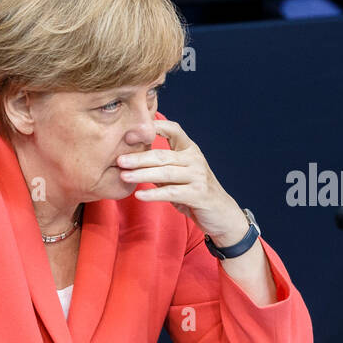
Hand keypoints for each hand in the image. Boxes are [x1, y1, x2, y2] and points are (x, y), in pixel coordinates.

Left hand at [118, 120, 248, 245]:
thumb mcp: (179, 175)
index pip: (173, 129)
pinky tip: (139, 195)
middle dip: (138, 157)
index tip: (131, 133)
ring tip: (124, 176)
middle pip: (162, 155)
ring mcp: (198, 176)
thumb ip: (161, 166)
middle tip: (119, 160)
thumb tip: (131, 160)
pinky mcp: (198, 194)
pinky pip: (171, 192)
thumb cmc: (195, 192)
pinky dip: (154, 194)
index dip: (153, 127)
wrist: (222, 214)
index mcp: (190, 149)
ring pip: (165, 173)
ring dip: (142, 174)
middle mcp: (195, 159)